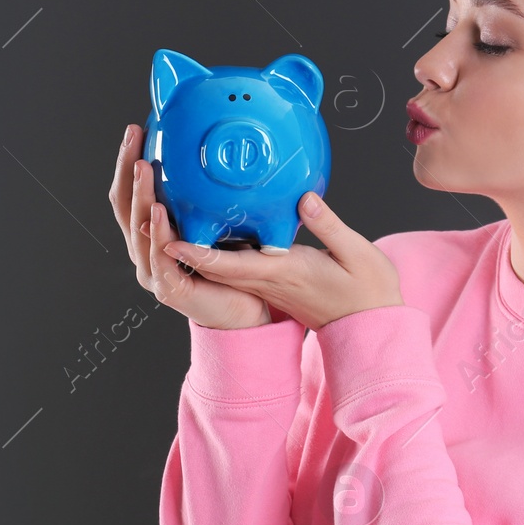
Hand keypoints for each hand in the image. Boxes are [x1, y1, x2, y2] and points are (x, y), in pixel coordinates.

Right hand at [108, 123, 276, 329]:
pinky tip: (160, 212)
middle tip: (133, 140)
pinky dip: (158, 234)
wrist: (245, 312)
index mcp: (150, 235)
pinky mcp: (170, 289)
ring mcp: (153, 272)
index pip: (129, 193)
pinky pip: (161, 258)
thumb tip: (214, 155)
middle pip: (124, 207)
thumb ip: (206, 199)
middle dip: (126, 171)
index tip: (135, 130)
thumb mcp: (216, 223)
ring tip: (143, 167)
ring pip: (138, 230)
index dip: (126, 163)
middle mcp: (144, 252)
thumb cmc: (231, 268)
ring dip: (140, 196)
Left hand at [160, 190, 405, 331]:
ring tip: (165, 216)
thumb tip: (304, 198)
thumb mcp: (358, 254)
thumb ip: (329, 225)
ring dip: (191, 246)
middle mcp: (268, 280)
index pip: (233, 265)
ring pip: (220, 265)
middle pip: (214, 264)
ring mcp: (267, 283)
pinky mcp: (271, 280)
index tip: (169, 239)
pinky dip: (211, 249)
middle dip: (181, 244)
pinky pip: (234, 265)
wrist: (372, 326)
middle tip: (152, 216)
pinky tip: (202, 226)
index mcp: (285, 273)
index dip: (198, 253)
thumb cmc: (369, 291)